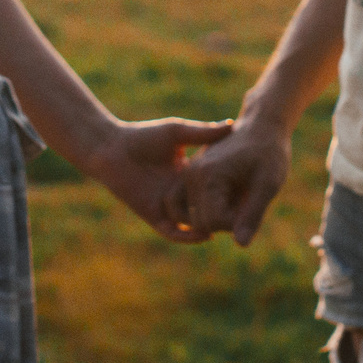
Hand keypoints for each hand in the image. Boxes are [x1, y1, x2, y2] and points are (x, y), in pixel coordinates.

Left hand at [83, 116, 232, 242]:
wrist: (112, 149)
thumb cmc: (143, 136)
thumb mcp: (179, 133)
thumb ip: (204, 133)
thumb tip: (232, 125)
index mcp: (187, 175)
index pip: (213, 189)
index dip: (229, 194)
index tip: (251, 194)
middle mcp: (179, 193)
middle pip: (205, 209)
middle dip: (223, 217)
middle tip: (246, 221)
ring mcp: (166, 206)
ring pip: (192, 224)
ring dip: (208, 229)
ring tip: (229, 232)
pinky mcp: (153, 215)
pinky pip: (173, 232)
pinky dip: (188, 236)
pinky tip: (205, 235)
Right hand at [169, 113, 292, 245]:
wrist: (261, 127)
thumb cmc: (269, 154)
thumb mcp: (268, 184)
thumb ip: (253, 215)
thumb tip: (241, 244)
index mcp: (208, 176)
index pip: (213, 222)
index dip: (236, 223)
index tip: (253, 204)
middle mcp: (191, 175)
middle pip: (201, 222)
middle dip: (225, 221)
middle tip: (247, 201)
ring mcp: (187, 175)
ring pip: (194, 217)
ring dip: (215, 216)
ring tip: (237, 200)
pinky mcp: (189, 175)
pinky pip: (189, 206)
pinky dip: (205, 211)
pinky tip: (227, 202)